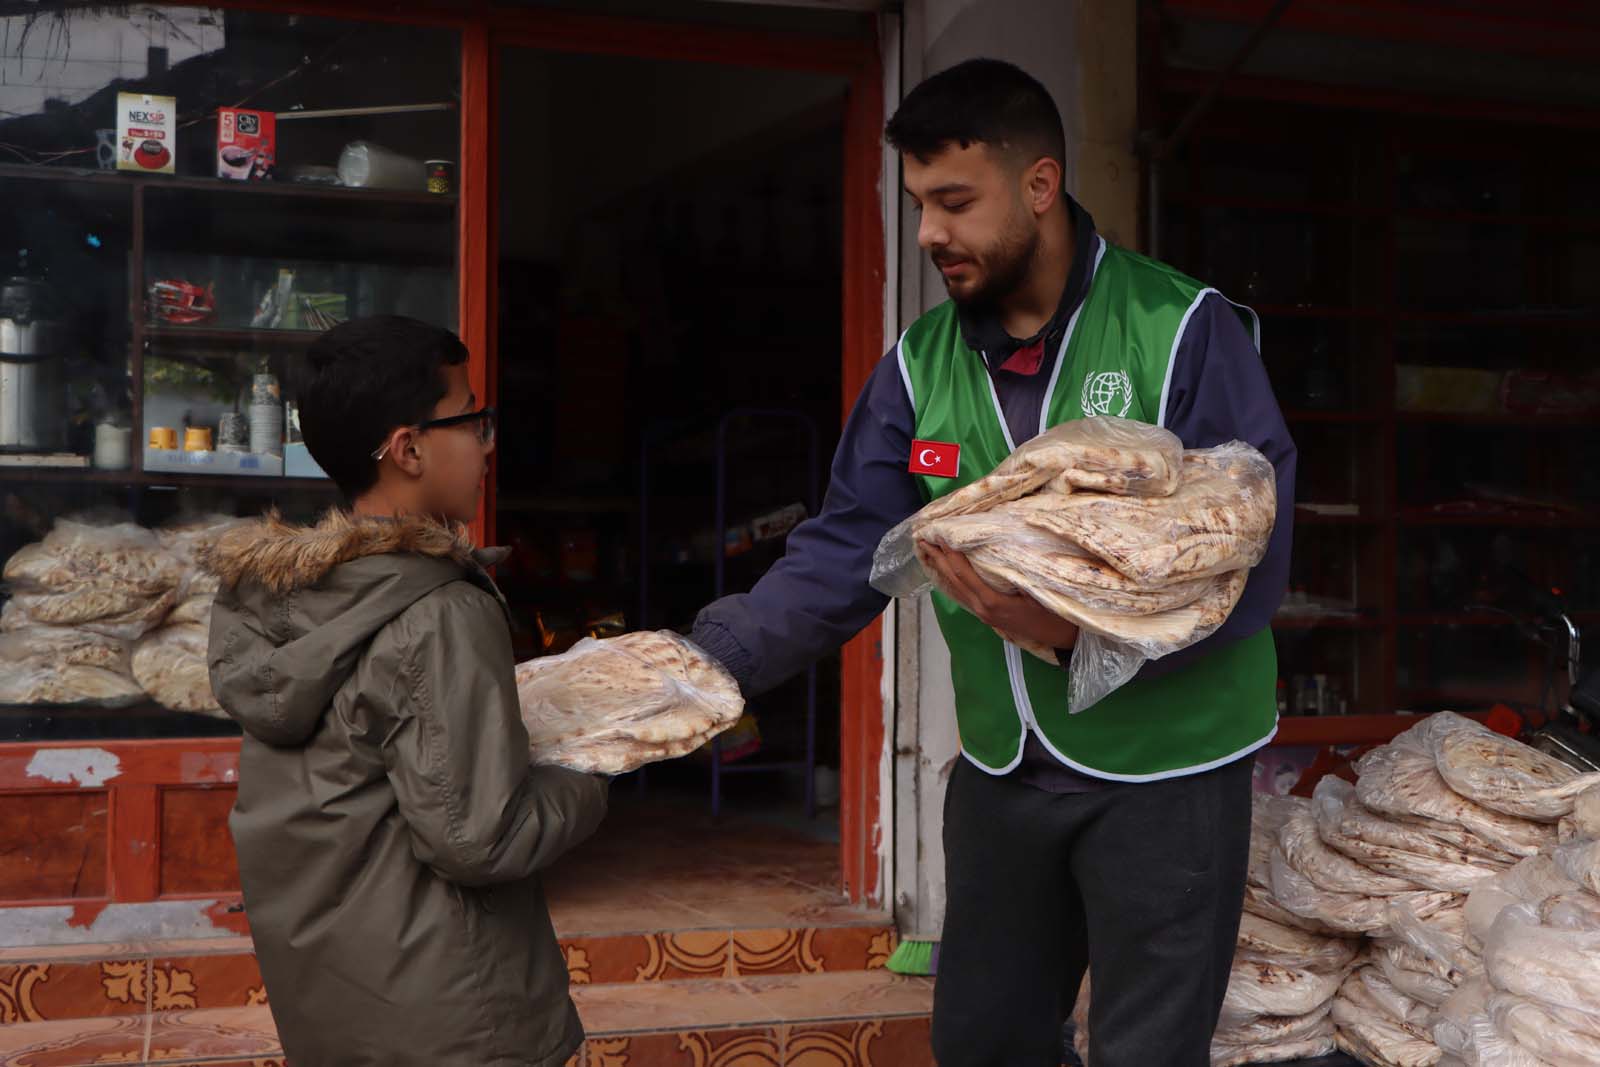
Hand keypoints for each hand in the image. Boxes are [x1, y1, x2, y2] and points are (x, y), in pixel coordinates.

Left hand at [918, 543, 1079, 652]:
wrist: (1064, 639)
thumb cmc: (1055, 613)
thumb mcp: (1039, 591)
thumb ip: (1018, 573)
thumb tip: (1002, 549)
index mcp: (992, 602)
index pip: (964, 574)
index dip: (950, 555)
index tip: (939, 535)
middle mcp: (982, 609)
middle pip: (953, 581)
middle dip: (937, 559)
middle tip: (922, 539)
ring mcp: (984, 614)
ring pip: (955, 589)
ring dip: (941, 569)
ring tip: (928, 551)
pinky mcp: (988, 616)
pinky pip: (963, 595)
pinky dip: (952, 580)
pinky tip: (947, 572)